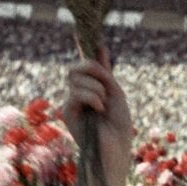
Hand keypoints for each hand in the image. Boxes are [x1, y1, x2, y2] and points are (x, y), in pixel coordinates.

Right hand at [63, 48, 133, 185]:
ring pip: (76, 78)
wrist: (116, 150)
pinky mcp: (67, 112)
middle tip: (107, 84)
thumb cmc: (119, 126)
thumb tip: (101, 47)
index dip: (84, 50)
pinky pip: (75, 92)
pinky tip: (99, 109)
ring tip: (104, 105)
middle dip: (92, 69)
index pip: (83, 65)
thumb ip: (105, 72)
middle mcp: (78, 94)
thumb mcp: (116, 93)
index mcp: (91, 89)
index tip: (85, 34)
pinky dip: (91, 97)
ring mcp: (71, 103)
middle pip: (76, 67)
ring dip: (96, 89)